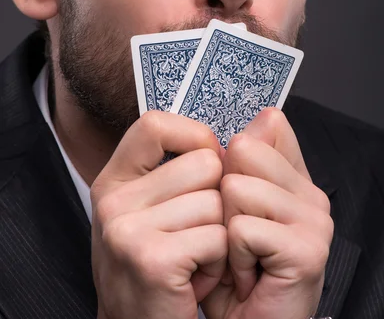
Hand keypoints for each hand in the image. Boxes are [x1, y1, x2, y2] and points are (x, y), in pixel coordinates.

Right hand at [90, 111, 227, 318]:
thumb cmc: (156, 263)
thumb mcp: (152, 207)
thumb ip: (180, 165)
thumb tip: (257, 120)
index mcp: (113, 179)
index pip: (154, 124)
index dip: (192, 135)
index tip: (206, 159)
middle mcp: (113, 200)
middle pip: (204, 163)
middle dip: (216, 198)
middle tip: (194, 231)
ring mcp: (128, 229)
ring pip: (217, 202)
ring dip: (219, 235)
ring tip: (194, 257)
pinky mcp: (152, 259)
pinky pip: (219, 237)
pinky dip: (220, 262)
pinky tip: (197, 277)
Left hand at [201, 108, 333, 318]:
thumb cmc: (233, 271)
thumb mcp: (228, 209)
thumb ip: (234, 166)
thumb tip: (237, 133)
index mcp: (294, 177)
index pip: (270, 124)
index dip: (236, 153)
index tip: (234, 190)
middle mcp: (310, 193)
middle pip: (242, 149)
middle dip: (222, 192)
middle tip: (236, 232)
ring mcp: (314, 219)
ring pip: (236, 188)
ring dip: (225, 229)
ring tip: (241, 255)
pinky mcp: (308, 249)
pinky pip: (242, 230)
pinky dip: (232, 257)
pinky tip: (247, 274)